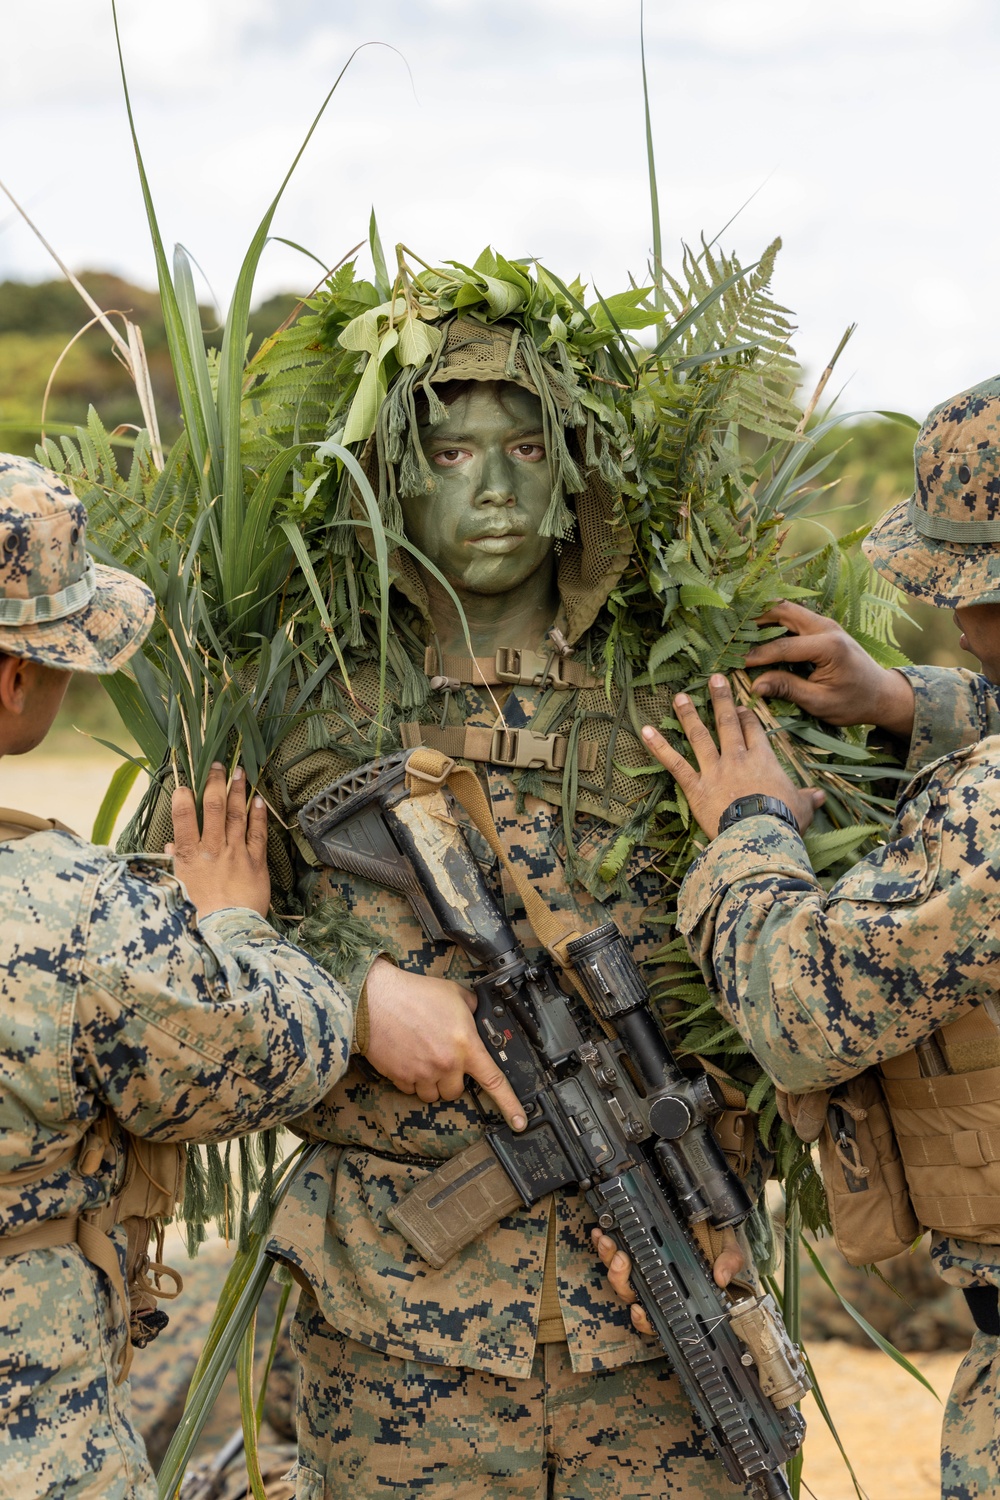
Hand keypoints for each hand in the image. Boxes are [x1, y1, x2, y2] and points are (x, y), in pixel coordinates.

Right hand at [166, 763, 269, 919]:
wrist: (226, 932)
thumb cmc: (197, 913)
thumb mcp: (177, 888)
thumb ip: (174, 862)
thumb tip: (170, 845)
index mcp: (189, 856)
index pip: (184, 818)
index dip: (184, 798)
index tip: (185, 784)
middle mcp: (213, 850)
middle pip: (214, 809)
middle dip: (215, 783)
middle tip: (218, 764)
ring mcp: (236, 854)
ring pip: (237, 815)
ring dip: (238, 792)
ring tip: (240, 772)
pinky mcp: (256, 863)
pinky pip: (258, 834)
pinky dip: (258, 816)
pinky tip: (259, 801)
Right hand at [363, 959, 526, 1132]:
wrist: (376, 998)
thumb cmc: (414, 993)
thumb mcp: (455, 994)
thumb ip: (473, 1008)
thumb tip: (480, 1014)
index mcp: (466, 1045)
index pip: (494, 1081)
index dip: (510, 1105)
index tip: (519, 1122)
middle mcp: (446, 1064)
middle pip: (456, 1092)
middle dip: (452, 1079)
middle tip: (442, 1057)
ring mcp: (422, 1074)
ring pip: (432, 1095)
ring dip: (431, 1082)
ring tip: (422, 1055)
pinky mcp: (400, 1077)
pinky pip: (410, 1089)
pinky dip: (411, 1078)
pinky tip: (407, 1056)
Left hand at [592, 1226, 745, 1335]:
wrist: (713, 1223)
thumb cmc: (718, 1247)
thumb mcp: (730, 1252)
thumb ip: (729, 1263)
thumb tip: (721, 1276)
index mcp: (676, 1295)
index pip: (656, 1318)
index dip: (642, 1319)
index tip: (637, 1310)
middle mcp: (655, 1286)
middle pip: (629, 1293)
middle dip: (619, 1278)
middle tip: (621, 1259)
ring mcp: (642, 1268)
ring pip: (617, 1275)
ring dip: (608, 1259)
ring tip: (607, 1242)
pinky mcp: (633, 1248)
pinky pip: (612, 1254)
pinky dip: (602, 1246)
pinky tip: (599, 1234)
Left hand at [641, 675, 823, 839]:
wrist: (760, 836)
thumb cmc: (784, 821)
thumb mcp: (802, 808)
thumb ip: (808, 798)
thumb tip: (821, 795)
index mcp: (763, 760)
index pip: (754, 731)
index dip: (746, 717)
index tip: (740, 707)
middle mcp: (737, 758)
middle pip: (727, 723)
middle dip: (721, 699)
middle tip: (714, 679)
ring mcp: (714, 769)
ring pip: (699, 736)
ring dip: (688, 715)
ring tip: (679, 697)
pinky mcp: (695, 785)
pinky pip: (674, 763)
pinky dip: (658, 746)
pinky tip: (644, 730)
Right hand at [746, 600, 914, 735]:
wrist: (882, 694)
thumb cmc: (854, 702)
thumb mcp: (820, 702)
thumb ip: (788, 689)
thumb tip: (756, 685)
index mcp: (828, 646)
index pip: (784, 646)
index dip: (758, 655)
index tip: (736, 662)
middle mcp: (827, 628)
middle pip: (783, 611)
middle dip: (755, 619)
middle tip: (732, 631)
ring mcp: (825, 624)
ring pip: (787, 610)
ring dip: (763, 617)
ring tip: (739, 629)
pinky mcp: (823, 628)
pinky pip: (793, 618)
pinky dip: (774, 622)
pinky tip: (758, 633)